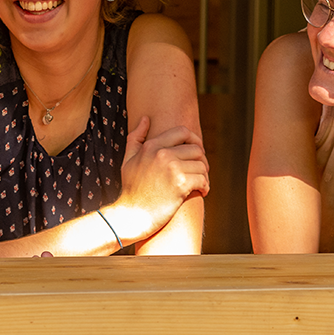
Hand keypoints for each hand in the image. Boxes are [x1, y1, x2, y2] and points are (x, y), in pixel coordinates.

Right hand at [113, 116, 208, 239]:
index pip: (183, 132)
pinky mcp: (180, 184)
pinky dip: (205, 187)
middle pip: (196, 149)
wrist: (131, 216)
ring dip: (204, 175)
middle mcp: (162, 154)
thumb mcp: (128, 159)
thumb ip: (136, 138)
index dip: (195, 140)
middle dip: (202, 160)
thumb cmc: (131, 189)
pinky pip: (202, 179)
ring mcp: (172, 168)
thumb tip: (145, 118)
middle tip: (200, 171)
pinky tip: (201, 192)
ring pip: (202, 165)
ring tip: (200, 183)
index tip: (197, 151)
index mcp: (151, 146)